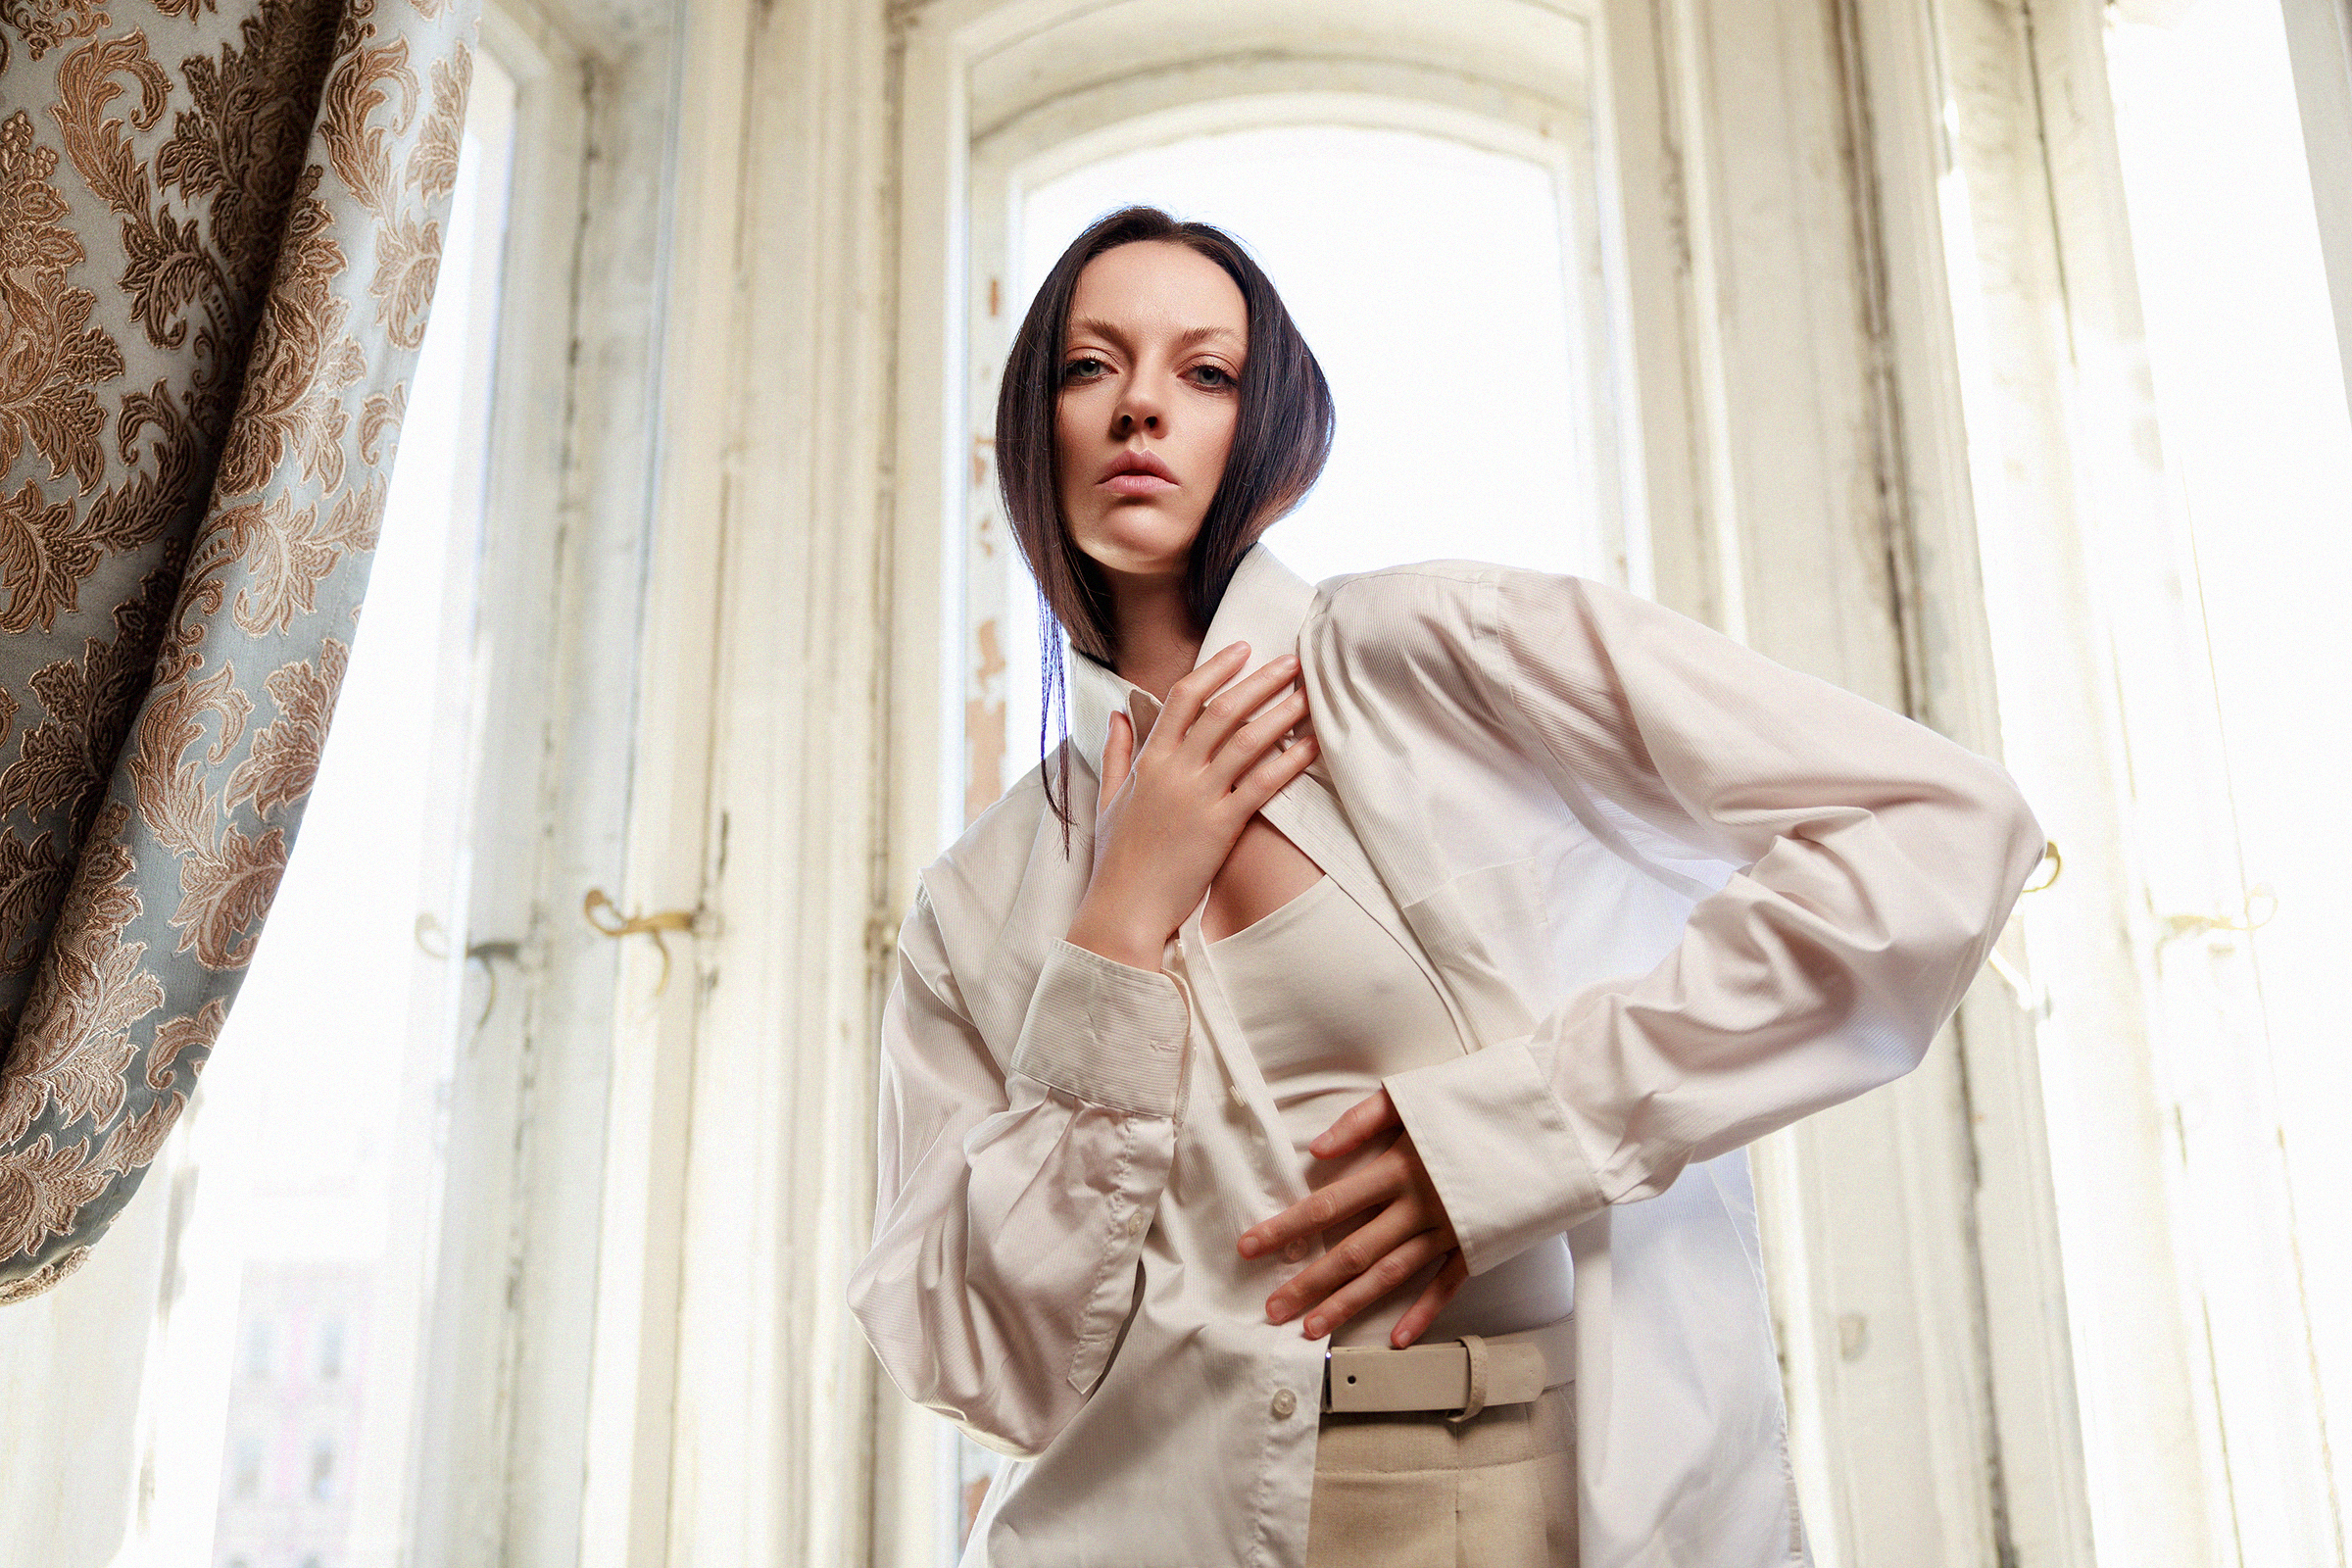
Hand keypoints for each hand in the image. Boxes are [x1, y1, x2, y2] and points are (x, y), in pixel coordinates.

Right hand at [1064, 642, 1318, 969]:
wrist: (1124, 909)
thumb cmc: (1117, 858)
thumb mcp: (1107, 797)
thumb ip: (1116, 751)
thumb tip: (1118, 713)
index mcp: (1148, 760)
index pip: (1183, 697)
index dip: (1216, 668)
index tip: (1243, 649)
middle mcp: (1174, 771)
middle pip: (1223, 710)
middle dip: (1261, 681)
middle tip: (1292, 662)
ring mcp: (1198, 798)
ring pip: (1247, 741)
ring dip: (1282, 712)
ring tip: (1308, 694)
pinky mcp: (1220, 827)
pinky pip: (1262, 785)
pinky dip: (1289, 761)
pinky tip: (1311, 745)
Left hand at [1237, 1088, 1467, 1347]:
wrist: (1544, 1121)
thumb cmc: (1475, 1102)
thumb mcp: (1414, 1097)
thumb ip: (1362, 1122)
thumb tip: (1316, 1150)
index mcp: (1399, 1167)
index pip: (1329, 1205)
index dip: (1287, 1228)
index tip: (1250, 1247)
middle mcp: (1419, 1206)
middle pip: (1353, 1251)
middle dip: (1308, 1283)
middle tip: (1271, 1309)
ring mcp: (1449, 1230)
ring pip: (1391, 1275)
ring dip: (1349, 1304)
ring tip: (1312, 1329)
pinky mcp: (1477, 1244)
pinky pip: (1446, 1285)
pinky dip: (1422, 1312)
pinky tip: (1396, 1338)